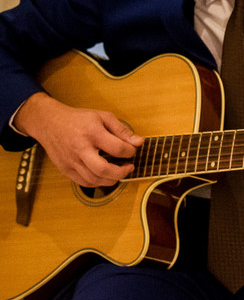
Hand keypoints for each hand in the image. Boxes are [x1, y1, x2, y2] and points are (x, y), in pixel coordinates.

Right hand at [15, 92, 142, 185]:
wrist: (49, 123)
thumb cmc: (78, 119)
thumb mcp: (102, 117)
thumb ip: (122, 130)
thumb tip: (139, 142)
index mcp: (92, 133)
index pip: (117, 148)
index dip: (130, 151)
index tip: (132, 150)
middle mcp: (80, 149)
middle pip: (103, 169)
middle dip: (121, 172)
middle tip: (129, 167)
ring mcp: (71, 161)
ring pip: (94, 179)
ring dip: (111, 179)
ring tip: (119, 171)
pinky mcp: (65, 169)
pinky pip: (84, 182)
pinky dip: (98, 182)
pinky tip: (105, 175)